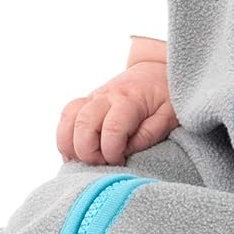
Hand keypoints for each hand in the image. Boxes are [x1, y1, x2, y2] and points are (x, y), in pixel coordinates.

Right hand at [56, 37, 178, 164]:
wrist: (156, 69)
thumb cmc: (166, 95)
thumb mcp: (168, 116)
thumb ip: (149, 135)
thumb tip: (126, 152)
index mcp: (129, 99)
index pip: (112, 129)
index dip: (112, 152)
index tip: (120, 162)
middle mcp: (106, 96)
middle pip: (83, 125)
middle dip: (88, 152)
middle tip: (103, 164)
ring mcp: (93, 97)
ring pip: (68, 120)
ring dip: (70, 145)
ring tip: (85, 161)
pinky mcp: (86, 102)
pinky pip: (66, 117)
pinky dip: (65, 137)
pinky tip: (76, 152)